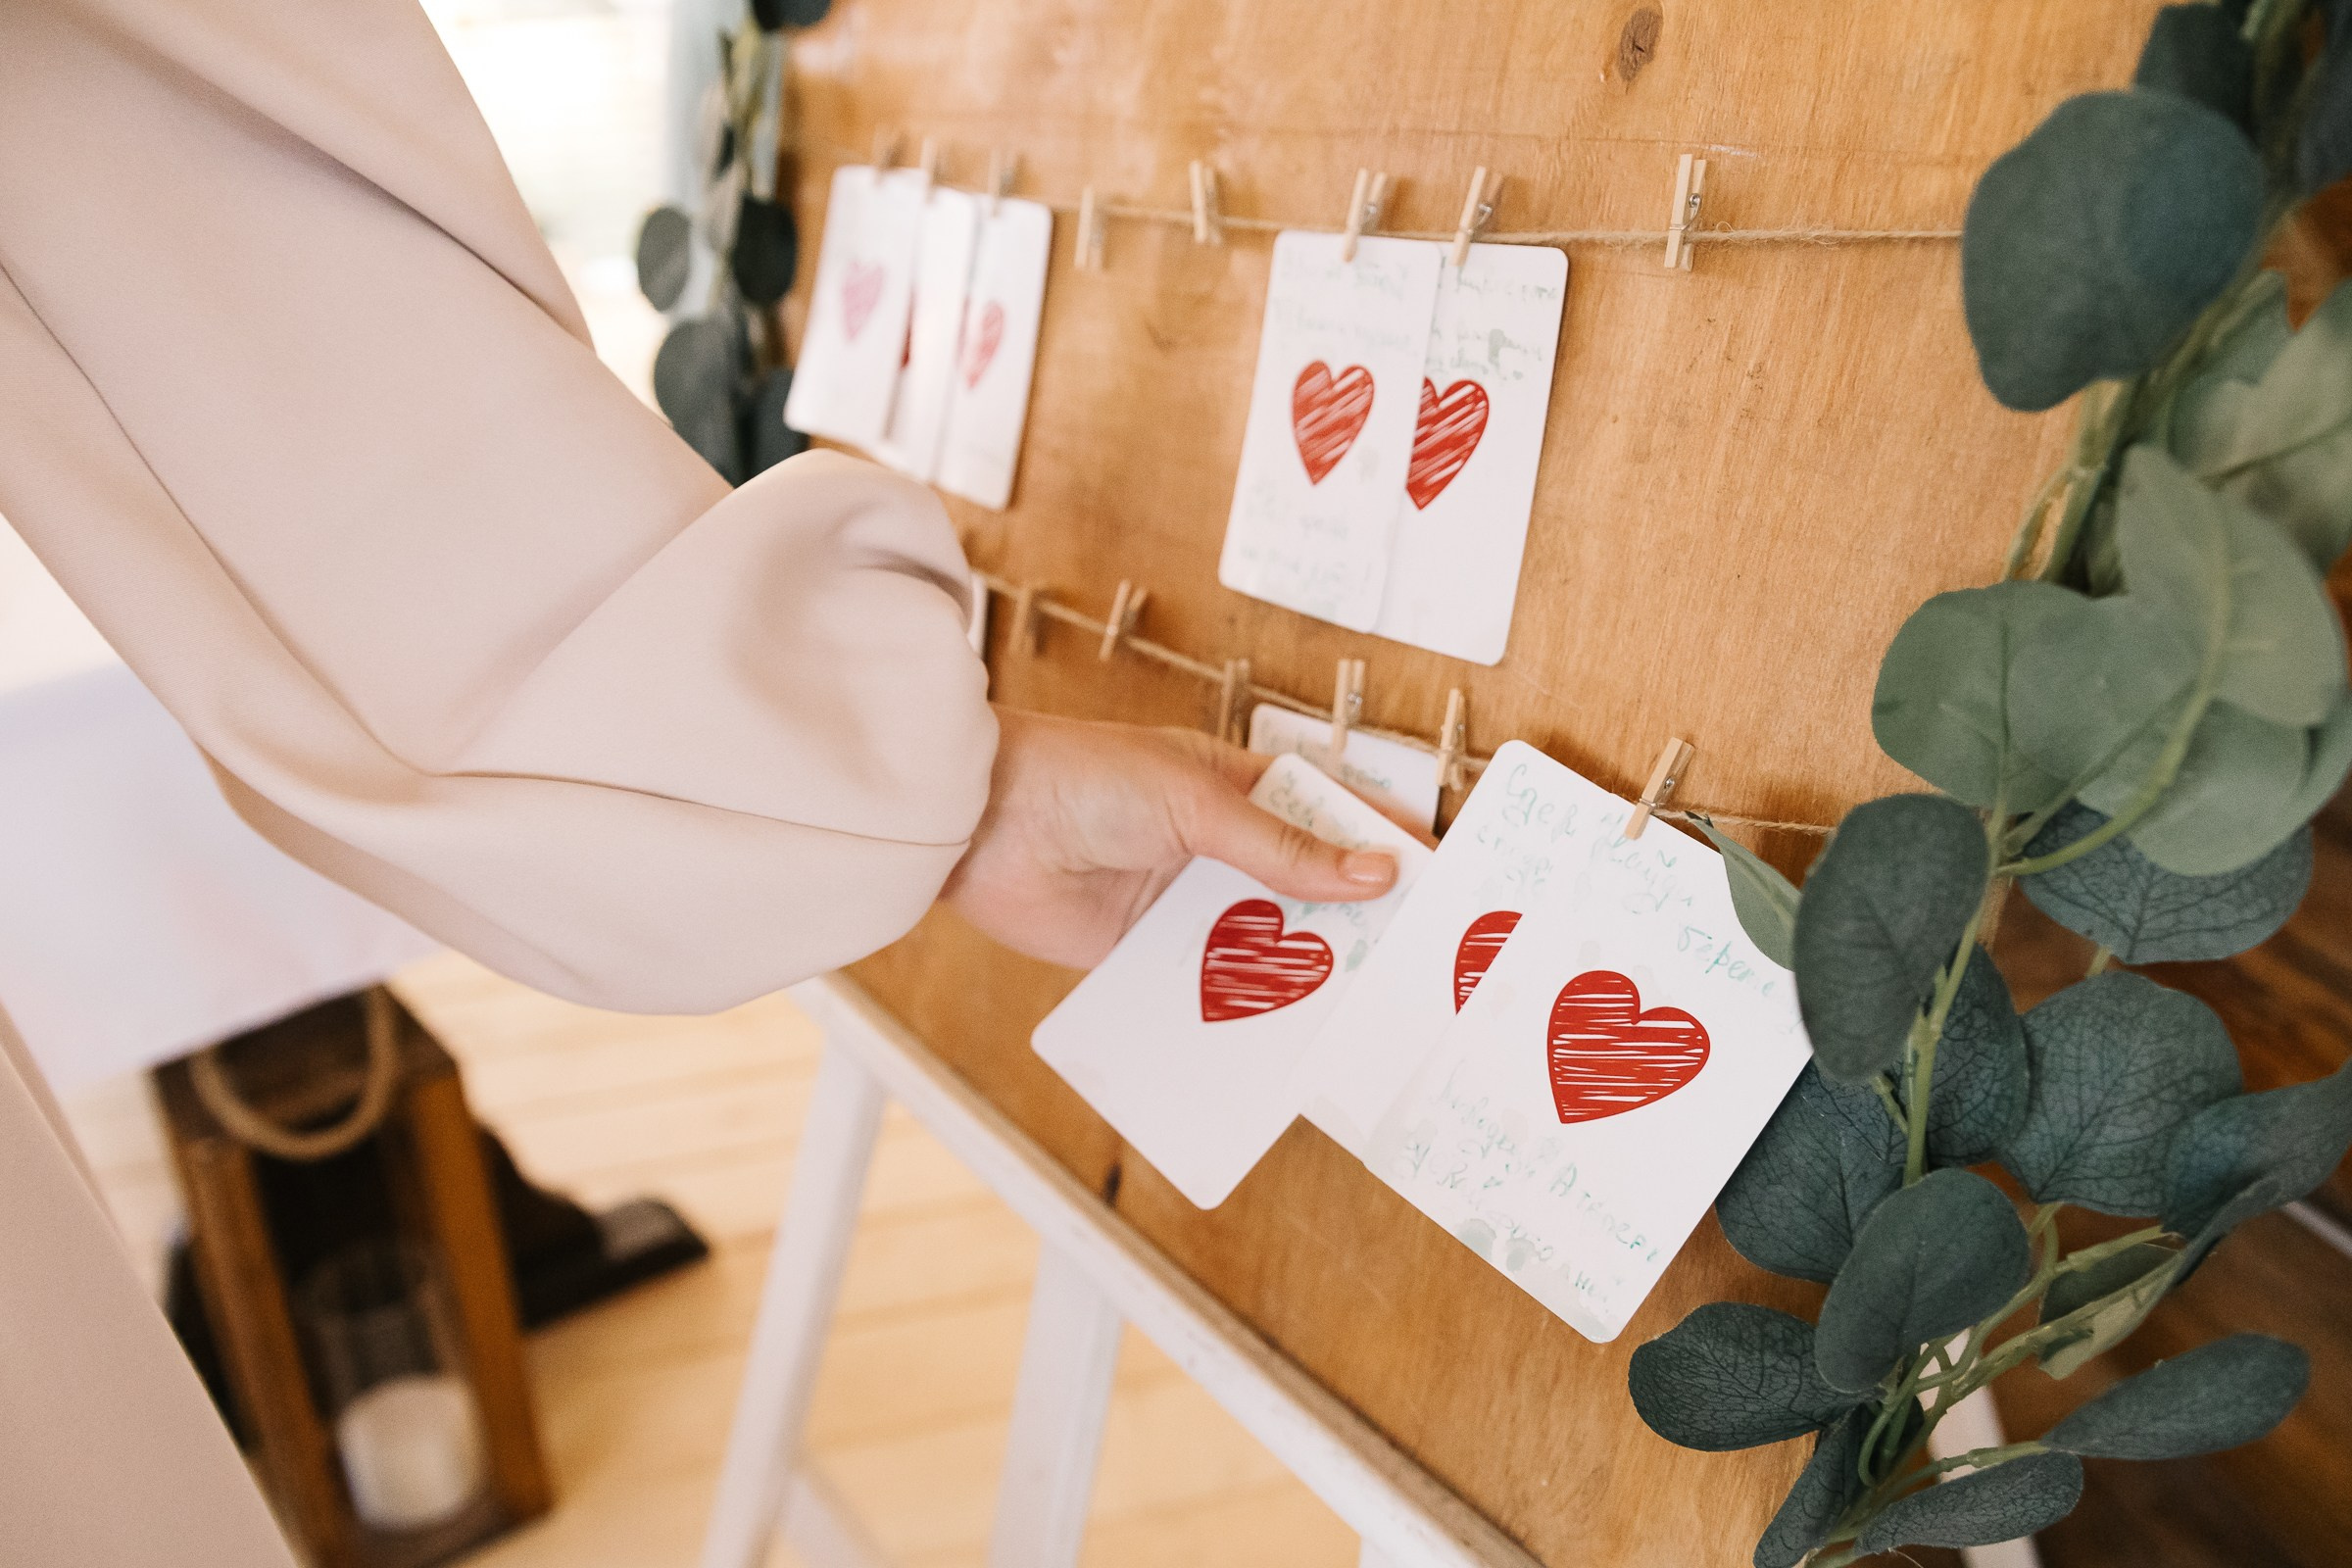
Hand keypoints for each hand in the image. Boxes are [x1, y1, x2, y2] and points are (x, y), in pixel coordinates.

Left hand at [941, 706, 1399, 968]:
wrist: (977, 823)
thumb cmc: (1084, 778)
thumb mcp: (1196, 803)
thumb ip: (1283, 847)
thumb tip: (1376, 872)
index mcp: (1239, 787)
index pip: (1332, 818)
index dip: (1385, 847)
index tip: (1444, 883)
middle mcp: (1219, 846)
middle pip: (1308, 889)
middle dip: (1358, 923)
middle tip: (1420, 965)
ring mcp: (1184, 902)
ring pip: (1266, 941)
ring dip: (1308, 970)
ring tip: (1372, 1011)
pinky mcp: (1145, 953)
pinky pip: (1210, 984)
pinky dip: (1247, 1006)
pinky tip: (1291, 1036)